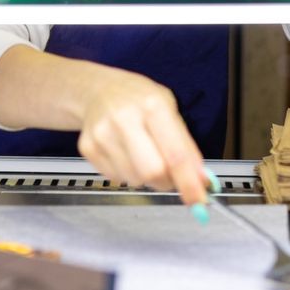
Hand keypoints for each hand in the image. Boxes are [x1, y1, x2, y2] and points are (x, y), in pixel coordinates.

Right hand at [77, 67, 208, 205]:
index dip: (189, 182)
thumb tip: (201, 180)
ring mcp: (102, 133)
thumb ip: (186, 146)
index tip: (199, 200)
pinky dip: (128, 173)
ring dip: (146, 177)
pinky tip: (126, 153)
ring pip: (135, 179)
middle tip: (170, 176)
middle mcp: (124, 118)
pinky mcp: (88, 147)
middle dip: (166, 182)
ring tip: (143, 154)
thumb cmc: (139, 100)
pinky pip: (116, 178)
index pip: (175, 154)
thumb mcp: (170, 110)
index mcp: (152, 105)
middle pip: (152, 172)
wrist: (98, 90)